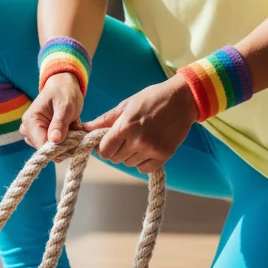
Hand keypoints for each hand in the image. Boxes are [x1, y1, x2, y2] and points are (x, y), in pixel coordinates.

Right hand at [19, 74, 83, 160]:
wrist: (63, 85)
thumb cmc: (64, 92)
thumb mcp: (66, 106)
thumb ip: (60, 123)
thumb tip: (54, 141)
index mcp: (31, 120)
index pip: (42, 145)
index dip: (60, 149)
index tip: (75, 144)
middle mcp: (27, 129)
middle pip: (46, 150)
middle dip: (64, 145)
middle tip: (76, 131)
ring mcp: (32, 134)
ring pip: (51, 150)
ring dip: (65, 142)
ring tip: (72, 127)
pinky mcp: (39, 136)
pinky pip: (53, 146)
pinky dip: (64, 141)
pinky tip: (69, 129)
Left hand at [81, 75, 198, 173]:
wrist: (183, 99)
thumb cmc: (152, 98)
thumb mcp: (127, 105)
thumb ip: (105, 120)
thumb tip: (85, 129)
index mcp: (126, 126)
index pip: (104, 150)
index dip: (102, 147)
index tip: (107, 141)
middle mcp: (138, 140)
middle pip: (114, 159)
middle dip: (116, 150)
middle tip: (125, 137)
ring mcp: (152, 149)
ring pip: (128, 164)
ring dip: (129, 155)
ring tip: (139, 138)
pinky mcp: (164, 156)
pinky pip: (143, 169)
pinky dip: (142, 161)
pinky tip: (147, 147)